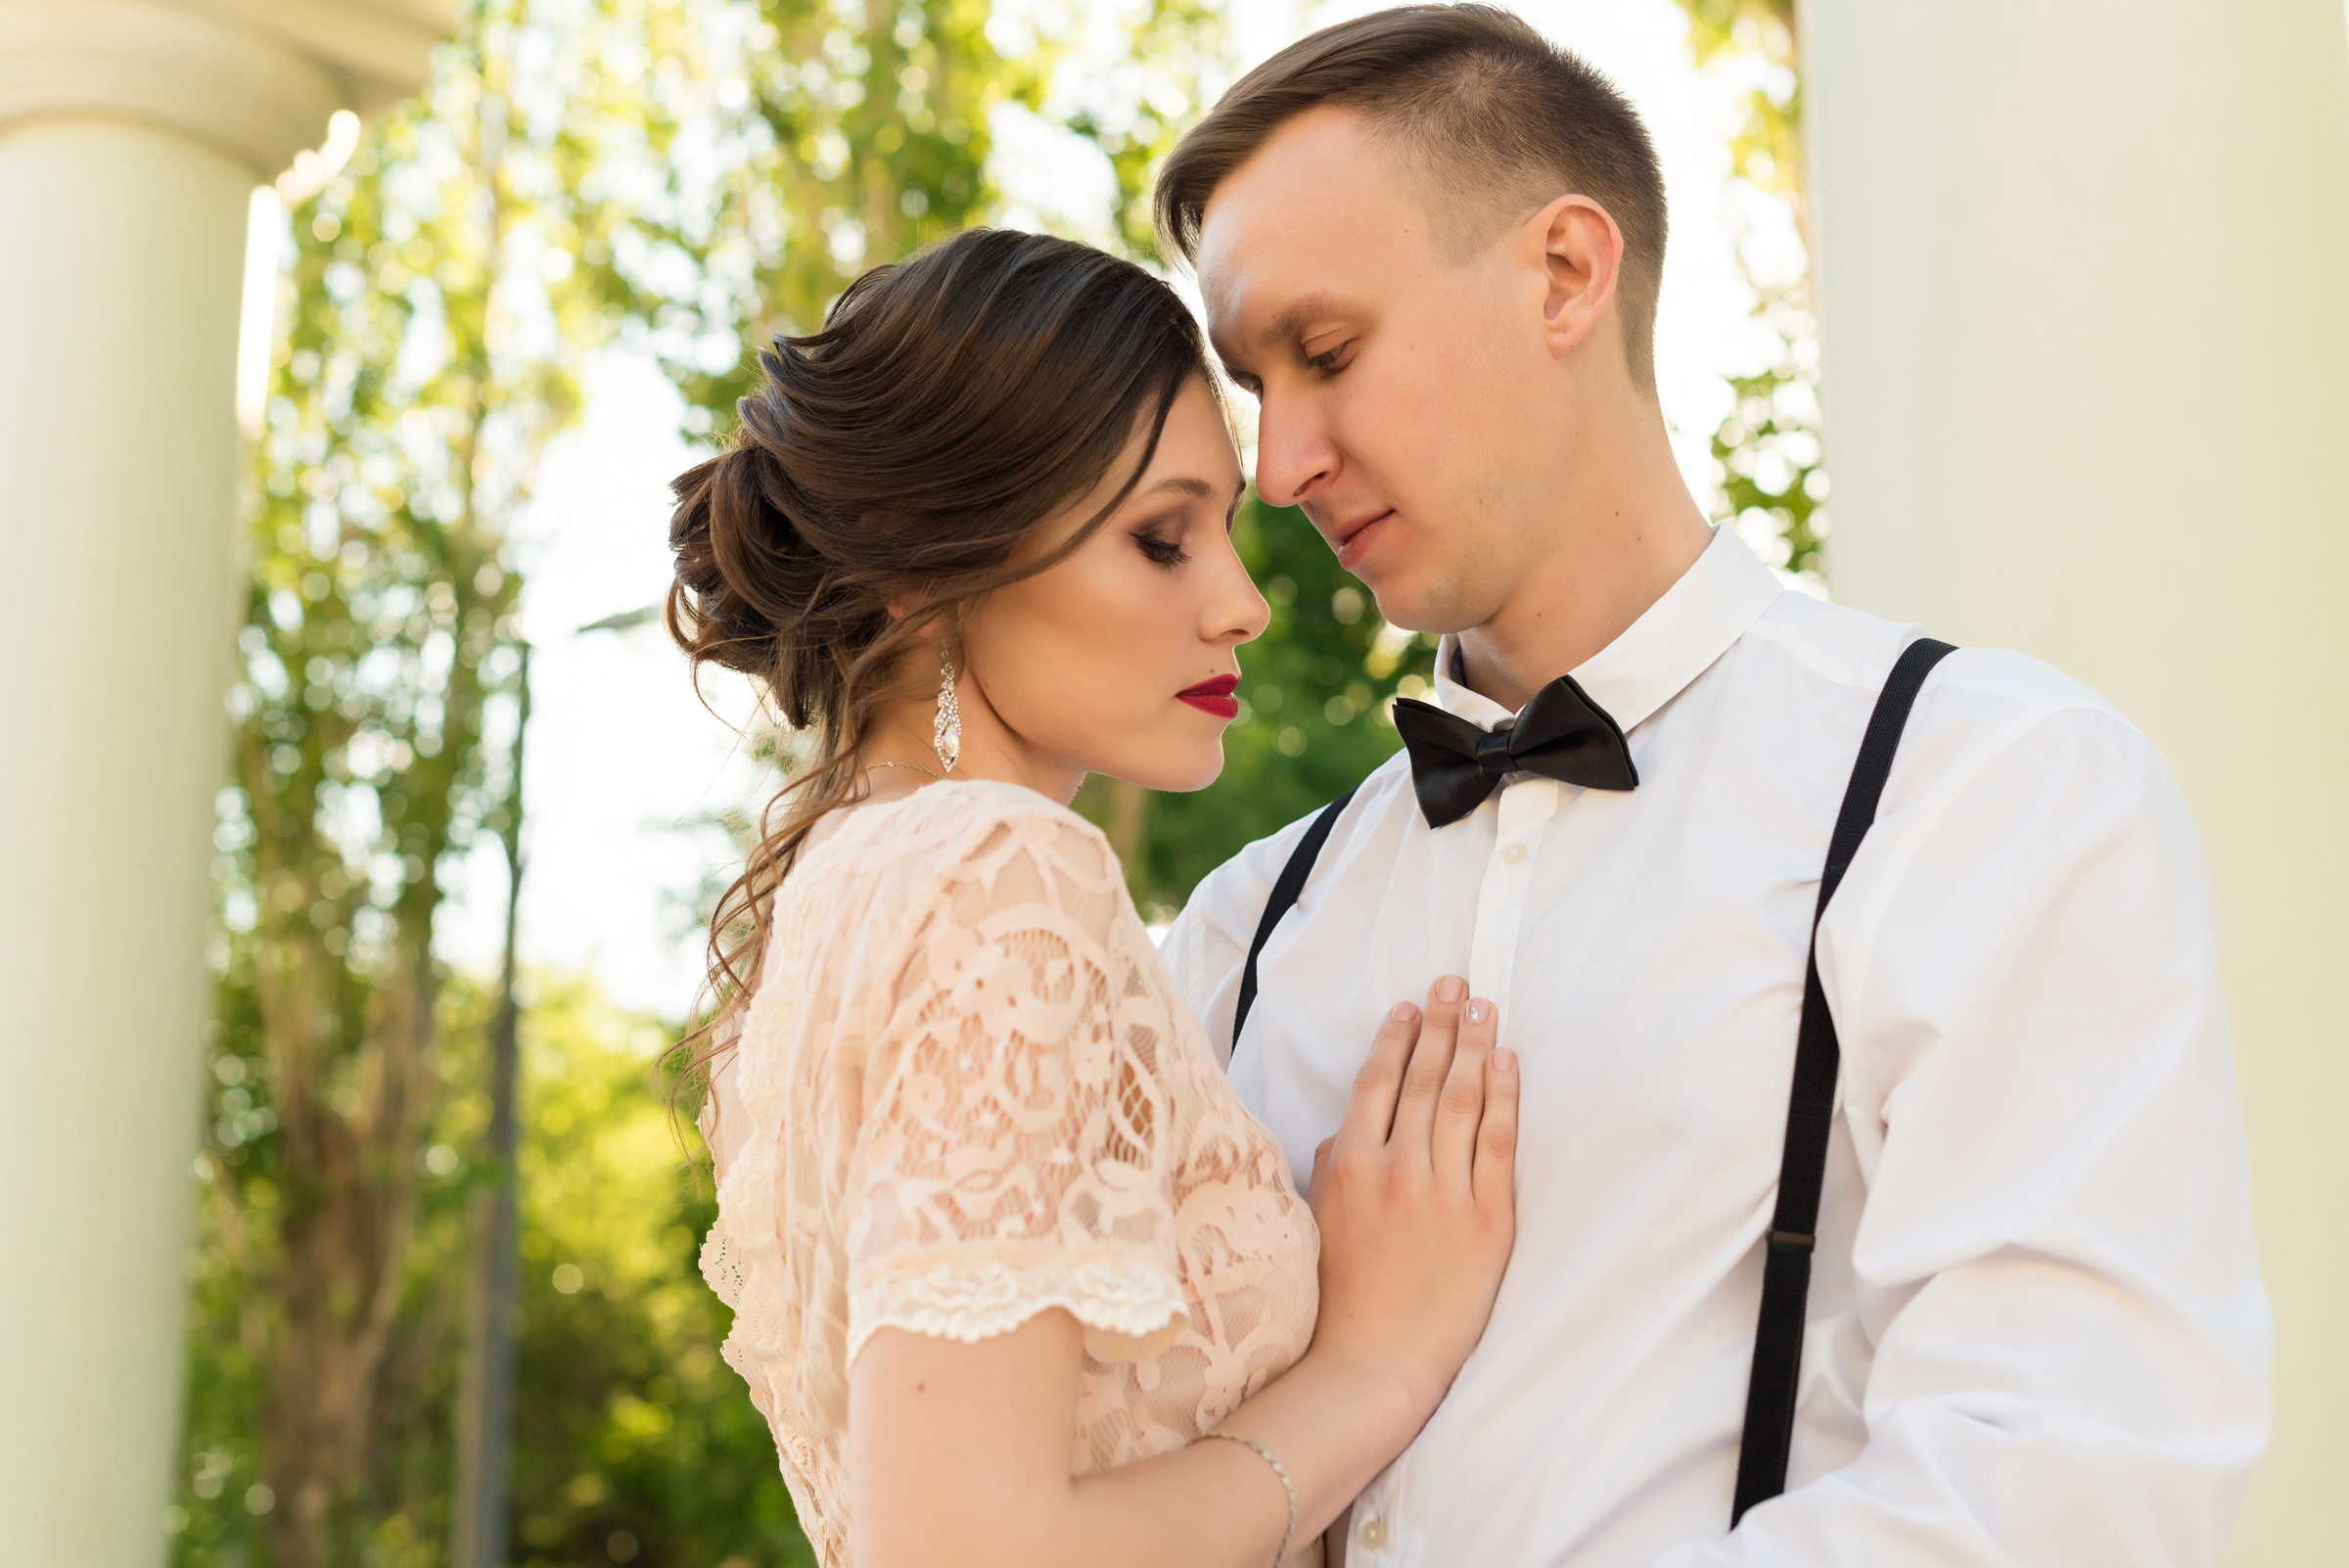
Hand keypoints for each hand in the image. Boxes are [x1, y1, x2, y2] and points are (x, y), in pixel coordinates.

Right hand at [1305, 976, 1517, 1422]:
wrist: (1376, 1361)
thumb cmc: (1340, 1294)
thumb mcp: (1317, 1217)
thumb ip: (1330, 1163)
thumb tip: (1348, 1127)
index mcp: (1349, 1164)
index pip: (1378, 1082)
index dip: (1398, 1038)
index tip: (1413, 1006)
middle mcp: (1398, 1168)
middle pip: (1425, 1079)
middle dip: (1443, 1024)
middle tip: (1458, 983)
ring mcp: (1445, 1192)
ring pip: (1465, 1101)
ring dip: (1476, 1047)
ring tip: (1487, 1009)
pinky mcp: (1488, 1220)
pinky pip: (1500, 1144)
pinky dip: (1505, 1098)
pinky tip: (1509, 1064)